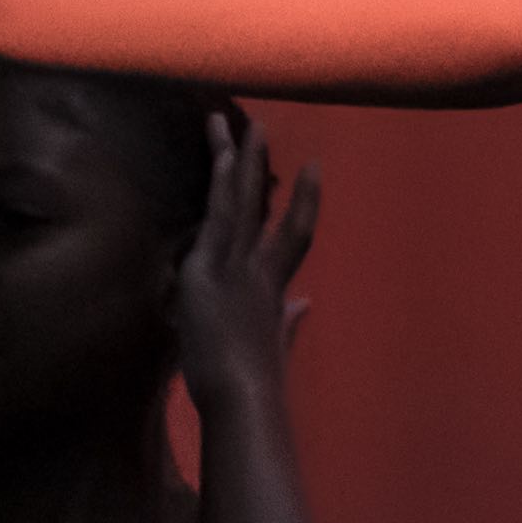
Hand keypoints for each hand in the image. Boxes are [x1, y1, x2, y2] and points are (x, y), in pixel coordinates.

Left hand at [168, 112, 319, 406]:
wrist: (244, 399)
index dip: (302, 203)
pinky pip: (219, 218)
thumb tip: (305, 304)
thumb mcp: (273, 348)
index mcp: (272, 291)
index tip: (309, 170)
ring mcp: (236, 267)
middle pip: (262, 207)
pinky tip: (222, 157)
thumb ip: (288, 322)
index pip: (291, 237)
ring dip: (238, 160)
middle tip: (258, 124)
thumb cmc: (256, 386)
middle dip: (259, 166)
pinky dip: (223, 186)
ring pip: (240, 202)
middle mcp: (259, 270)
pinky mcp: (212, 270)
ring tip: (236, 123)